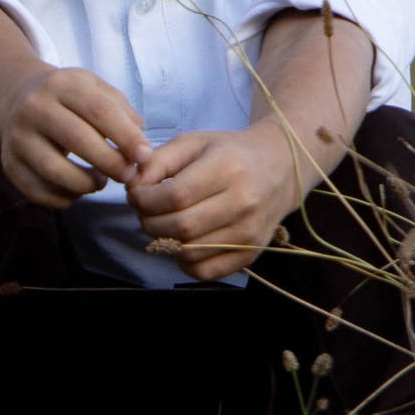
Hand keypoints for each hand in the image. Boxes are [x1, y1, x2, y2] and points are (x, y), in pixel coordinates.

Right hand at [0, 66, 151, 207]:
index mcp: (61, 85)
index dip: (127, 137)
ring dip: (86, 184)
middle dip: (110, 163)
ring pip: (54, 170)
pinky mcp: (9, 165)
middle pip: (76, 139)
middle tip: (128, 175)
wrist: (16, 100)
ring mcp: (17, 138)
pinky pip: (38, 191)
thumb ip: (121, 111)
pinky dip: (64, 198)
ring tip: (100, 182)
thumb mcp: (94, 89)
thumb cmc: (68, 98)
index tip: (145, 156)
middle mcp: (34, 108)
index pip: (99, 111)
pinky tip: (77, 190)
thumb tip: (139, 146)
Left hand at [121, 120, 301, 281]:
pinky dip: (184, 263)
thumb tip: (134, 186)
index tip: (137, 195)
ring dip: (164, 243)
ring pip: (190, 252)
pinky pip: (206, 272)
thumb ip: (158, 161)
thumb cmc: (230, 153)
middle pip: (180, 226)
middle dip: (149, 222)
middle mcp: (242, 202)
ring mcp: (249, 232)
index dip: (145, 200)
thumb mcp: (194, 143)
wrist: (281, 168)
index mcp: (227, 169)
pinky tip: (181, 244)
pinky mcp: (251, 253)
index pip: (175, 196)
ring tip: (162, 225)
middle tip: (145, 212)